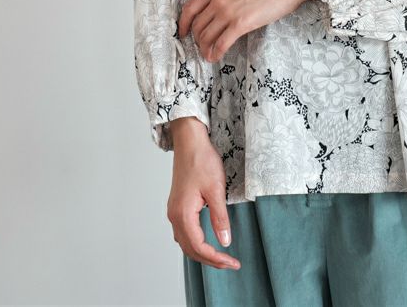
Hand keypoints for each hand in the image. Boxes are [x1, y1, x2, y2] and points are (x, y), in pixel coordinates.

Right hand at [167, 119, 240, 270]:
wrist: (189, 142)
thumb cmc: (201, 161)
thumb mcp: (216, 189)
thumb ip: (220, 217)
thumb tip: (225, 241)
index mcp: (183, 214)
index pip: (198, 247)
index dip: (216, 258)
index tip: (232, 262)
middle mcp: (174, 216)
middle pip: (190, 249)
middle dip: (210, 260)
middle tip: (230, 264)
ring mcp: (174, 211)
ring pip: (185, 242)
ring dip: (202, 252)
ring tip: (220, 257)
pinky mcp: (177, 205)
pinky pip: (184, 232)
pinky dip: (195, 242)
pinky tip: (206, 241)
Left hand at [178, 0, 316, 64]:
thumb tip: (219, 12)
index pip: (190, 8)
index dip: (183, 24)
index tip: (183, 33)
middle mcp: (218, 0)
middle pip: (197, 25)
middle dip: (197, 39)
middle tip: (202, 46)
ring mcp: (228, 12)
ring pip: (206, 36)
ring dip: (205, 48)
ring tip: (208, 54)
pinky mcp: (241, 24)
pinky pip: (221, 43)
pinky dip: (215, 53)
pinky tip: (216, 57)